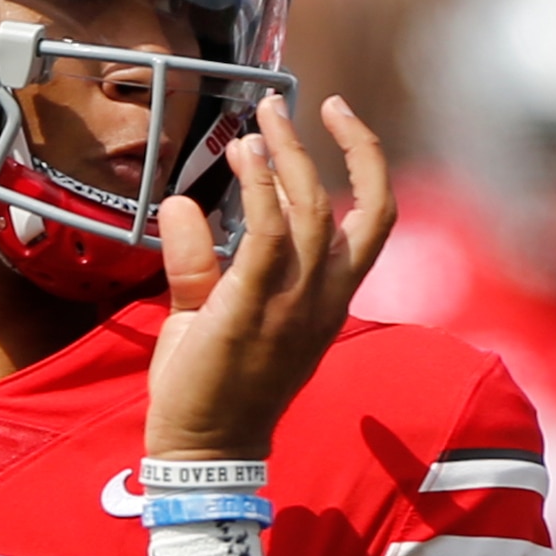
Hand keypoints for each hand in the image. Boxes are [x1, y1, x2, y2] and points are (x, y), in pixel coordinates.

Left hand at [144, 93, 394, 462]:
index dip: (366, 162)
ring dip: (286, 155)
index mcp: (328, 297)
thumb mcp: (210, 311)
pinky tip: (243, 157)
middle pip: (350, 203)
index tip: (338, 117)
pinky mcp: (252, 307)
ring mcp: (292, 304)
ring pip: (310, 210)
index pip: (374, 218)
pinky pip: (267, 234)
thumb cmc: (211, 386)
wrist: (204, 448)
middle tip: (279, 106)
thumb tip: (182, 204)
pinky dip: (259, 189)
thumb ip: (199, 258)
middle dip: (322, 144)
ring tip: (260, 121)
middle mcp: (323, 297)